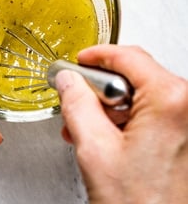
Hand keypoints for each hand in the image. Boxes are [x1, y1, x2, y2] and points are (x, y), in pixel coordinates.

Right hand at [56, 45, 187, 202]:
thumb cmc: (140, 203)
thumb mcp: (93, 148)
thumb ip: (76, 104)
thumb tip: (68, 80)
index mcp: (171, 100)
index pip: (128, 57)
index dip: (95, 57)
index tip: (77, 63)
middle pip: (136, 75)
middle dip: (101, 91)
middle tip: (77, 106)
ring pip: (144, 96)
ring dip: (111, 109)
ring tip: (89, 134)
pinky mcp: (186, 137)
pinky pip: (155, 114)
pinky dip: (129, 122)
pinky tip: (109, 141)